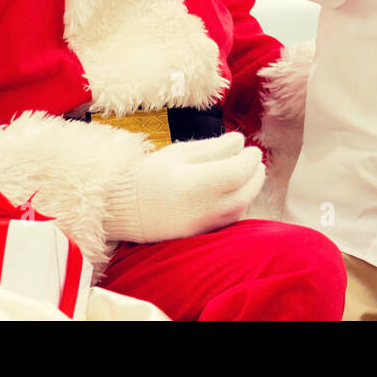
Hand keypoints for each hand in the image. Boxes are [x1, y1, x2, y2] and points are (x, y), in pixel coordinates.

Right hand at [103, 131, 264, 243]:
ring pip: (240, 208)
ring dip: (250, 189)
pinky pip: (230, 219)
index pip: (237, 173)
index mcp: (195, 185)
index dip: (250, 159)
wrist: (121, 209)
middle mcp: (202, 209)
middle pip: (245, 193)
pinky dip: (239, 203)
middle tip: (253, 159)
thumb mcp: (178, 153)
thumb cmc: (149, 175)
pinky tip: (233, 190)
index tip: (251, 148)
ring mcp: (202, 225)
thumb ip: (212, 148)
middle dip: (255, 174)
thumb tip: (240, 141)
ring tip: (246, 172)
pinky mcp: (199, 235)